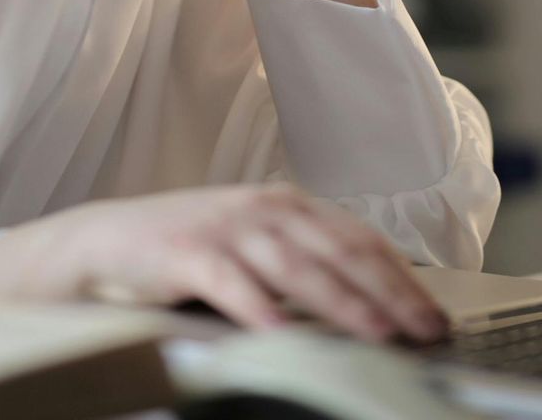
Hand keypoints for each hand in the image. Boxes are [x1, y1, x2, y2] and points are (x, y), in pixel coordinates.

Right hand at [0, 183, 448, 343]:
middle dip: (389, 295)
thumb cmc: (190, 252)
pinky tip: (282, 333)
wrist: (107, 242)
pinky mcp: (188, 251)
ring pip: (297, 267)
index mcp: (289, 206)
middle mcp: (265, 209)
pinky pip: (232, 282)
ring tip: (375, 335)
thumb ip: (304, 264)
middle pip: (341, 252)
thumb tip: (371, 306)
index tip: (433, 314)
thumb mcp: (255, 247)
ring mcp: (228, 228)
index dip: (402, 278)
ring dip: (342, 303)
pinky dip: (260, 308)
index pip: (360, 241)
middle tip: (423, 331)